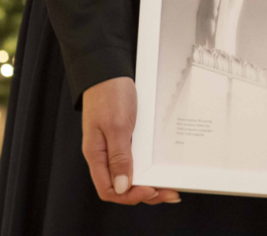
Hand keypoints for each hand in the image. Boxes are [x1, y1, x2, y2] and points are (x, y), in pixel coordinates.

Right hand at [80, 77, 179, 205]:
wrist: (108, 70)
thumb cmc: (108, 94)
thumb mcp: (116, 125)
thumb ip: (118, 157)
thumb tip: (122, 187)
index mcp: (97, 155)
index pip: (109, 190)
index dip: (130, 196)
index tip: (151, 191)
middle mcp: (104, 156)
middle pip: (123, 187)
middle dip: (146, 194)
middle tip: (170, 192)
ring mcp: (114, 147)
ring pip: (131, 175)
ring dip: (149, 183)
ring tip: (169, 187)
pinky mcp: (124, 138)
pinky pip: (135, 160)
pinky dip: (147, 168)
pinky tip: (159, 169)